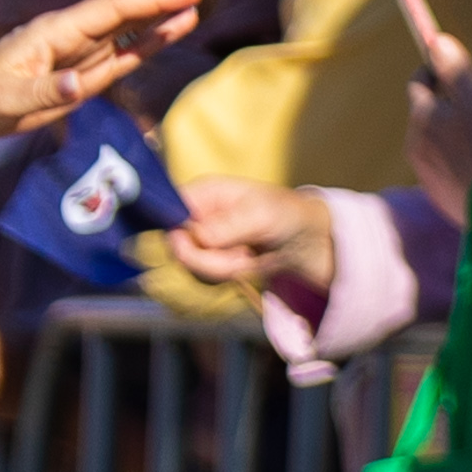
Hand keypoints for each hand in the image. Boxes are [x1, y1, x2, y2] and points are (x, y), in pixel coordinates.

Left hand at [0, 0, 226, 144]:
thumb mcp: (6, 99)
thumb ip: (46, 90)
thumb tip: (82, 85)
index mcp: (59, 30)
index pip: (115, 9)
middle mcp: (77, 32)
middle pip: (134, 1)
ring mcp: (85, 49)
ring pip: (137, 21)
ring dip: (172, 2)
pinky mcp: (87, 70)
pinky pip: (128, 50)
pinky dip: (157, 36)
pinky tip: (181, 23)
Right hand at [169, 177, 329, 293]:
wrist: (303, 239)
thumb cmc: (285, 214)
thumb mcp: (262, 215)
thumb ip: (230, 225)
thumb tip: (198, 236)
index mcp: (202, 193)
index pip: (168, 214)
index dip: (180, 235)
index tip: (206, 247)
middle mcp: (195, 216)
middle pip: (178, 247)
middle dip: (210, 260)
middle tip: (241, 257)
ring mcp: (200, 240)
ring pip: (191, 267)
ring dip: (223, 269)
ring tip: (248, 257)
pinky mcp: (208, 259)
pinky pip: (204, 277)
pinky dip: (228, 276)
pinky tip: (246, 264)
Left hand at [389, 0, 471, 213]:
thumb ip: (455, 70)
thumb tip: (436, 40)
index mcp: (421, 117)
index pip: (418, 83)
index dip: (433, 72)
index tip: (450, 71)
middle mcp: (414, 143)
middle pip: (425, 112)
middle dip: (444, 104)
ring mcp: (422, 170)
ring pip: (434, 140)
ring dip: (450, 133)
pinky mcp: (435, 191)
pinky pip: (442, 165)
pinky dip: (455, 158)